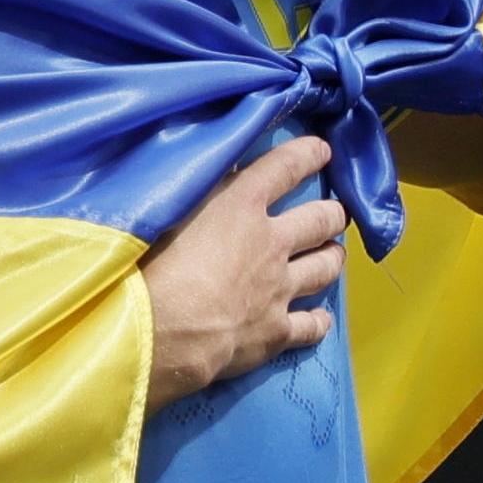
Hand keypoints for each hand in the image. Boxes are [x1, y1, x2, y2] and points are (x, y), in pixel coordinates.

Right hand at [143, 136, 343, 408]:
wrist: (155, 331)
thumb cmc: (148, 263)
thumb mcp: (168, 210)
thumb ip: (198, 191)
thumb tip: (219, 172)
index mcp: (241, 206)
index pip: (285, 167)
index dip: (308, 154)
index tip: (323, 151)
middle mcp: (271, 243)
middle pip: (322, 219)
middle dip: (333, 213)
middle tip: (335, 213)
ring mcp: (279, 289)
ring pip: (326, 267)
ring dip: (333, 256)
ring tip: (333, 253)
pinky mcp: (277, 332)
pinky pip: (313, 324)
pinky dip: (319, 320)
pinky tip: (319, 318)